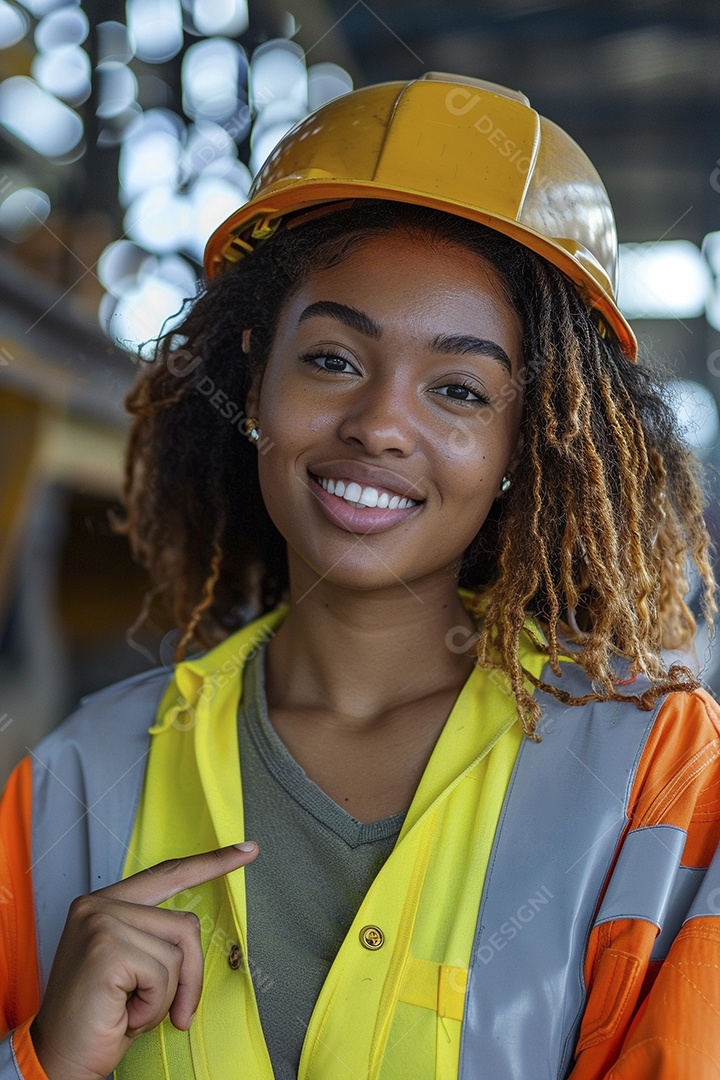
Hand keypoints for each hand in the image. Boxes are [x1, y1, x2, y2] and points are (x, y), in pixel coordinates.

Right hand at [30, 842, 258, 1079]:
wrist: (59, 1060)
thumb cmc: (98, 1019)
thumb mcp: (134, 968)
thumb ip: (157, 940)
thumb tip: (193, 933)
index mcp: (104, 904)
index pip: (167, 874)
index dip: (211, 863)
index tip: (247, 850)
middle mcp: (98, 905)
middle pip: (185, 925)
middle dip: (190, 976)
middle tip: (177, 1014)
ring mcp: (101, 922)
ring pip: (178, 953)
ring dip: (166, 996)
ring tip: (131, 1010)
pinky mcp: (108, 949)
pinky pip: (165, 975)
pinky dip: (154, 1006)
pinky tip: (124, 1014)